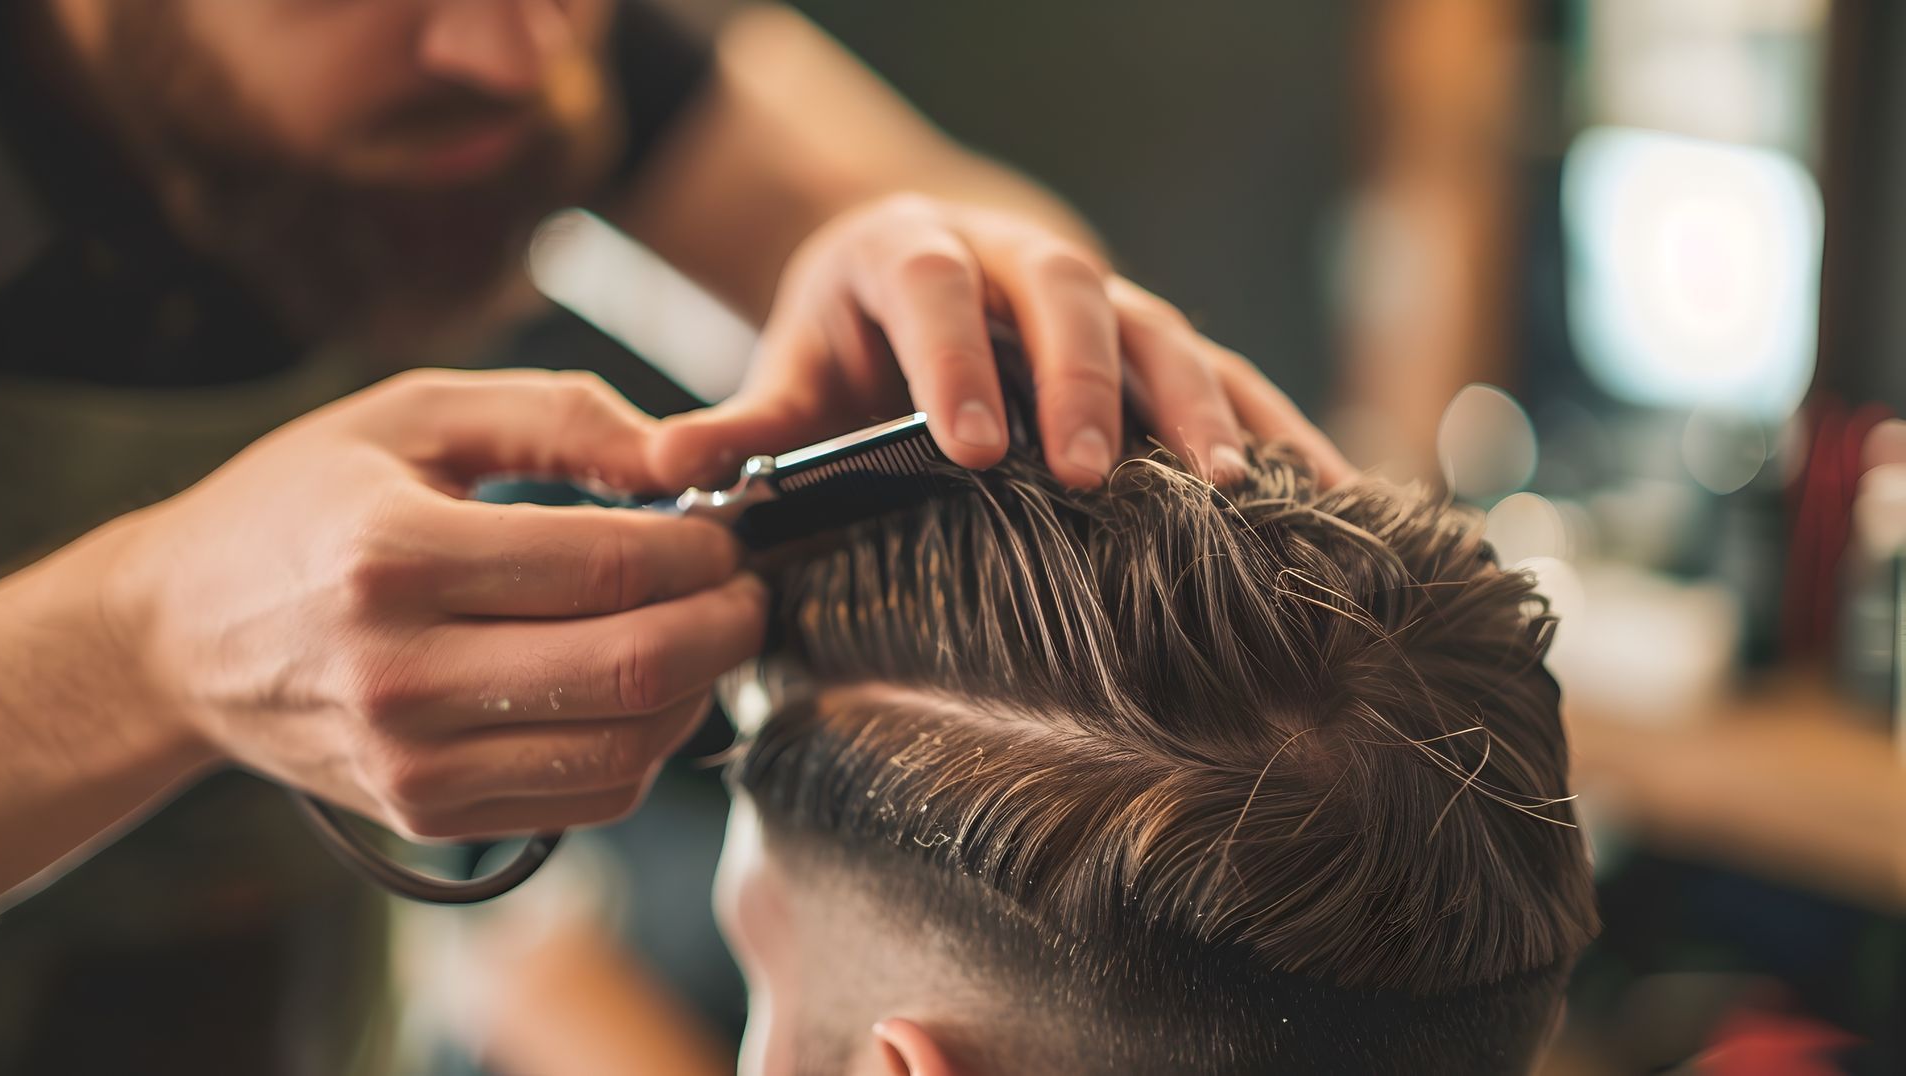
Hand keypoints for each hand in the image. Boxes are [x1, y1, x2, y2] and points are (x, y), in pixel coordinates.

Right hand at [109, 369, 766, 840]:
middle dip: (728, 623)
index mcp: (394, 558)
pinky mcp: (428, 813)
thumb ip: (559, 417)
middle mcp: (400, 674)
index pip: (610, 567)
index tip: (721, 528)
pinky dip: (647, 744)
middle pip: (635, 669)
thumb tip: (682, 454)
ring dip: (700, 690)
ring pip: (627, 748)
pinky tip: (641, 689)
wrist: (181, 637)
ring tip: (701, 634)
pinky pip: (592, 798)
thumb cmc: (304, 507)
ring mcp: (413, 762)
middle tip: (744, 587)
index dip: (702, 548)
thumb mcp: (414, 416)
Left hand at [645, 193, 1352, 489]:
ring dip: (1200, 405)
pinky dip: (1279, 430)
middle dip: (1085, 380)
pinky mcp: (1157, 343)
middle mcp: (1017, 260)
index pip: (934, 287)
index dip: (954, 358)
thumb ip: (741, 426)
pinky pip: (1228, 373)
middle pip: (1068, 294)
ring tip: (1235, 489)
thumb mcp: (790, 372)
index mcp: (912, 253)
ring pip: (1162, 327)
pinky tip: (1332, 497)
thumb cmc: (849, 342)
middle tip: (1090, 471)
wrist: (920, 281)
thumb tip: (663, 476)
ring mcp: (1099, 300)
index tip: (968, 448)